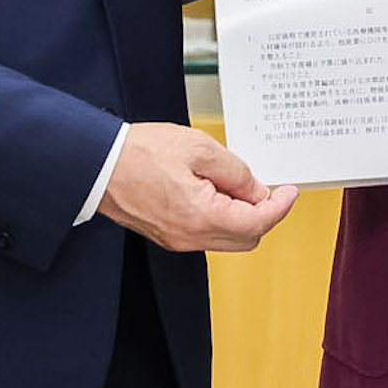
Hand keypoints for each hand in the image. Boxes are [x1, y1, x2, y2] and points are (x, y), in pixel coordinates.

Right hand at [100, 122, 299, 251]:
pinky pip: (206, 234)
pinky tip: (213, 191)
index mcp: (201, 216)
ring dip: (241, 216)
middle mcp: (189, 237)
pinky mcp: (167, 234)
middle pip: (246, 238)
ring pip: (227, 239)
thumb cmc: (139, 153)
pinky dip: (220, 217)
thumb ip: (235, 172)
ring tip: (232, 182)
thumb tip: (257, 190)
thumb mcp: (199, 148)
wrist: (97, 164)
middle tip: (263, 186)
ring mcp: (177, 239)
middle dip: (262, 213)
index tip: (289, 192)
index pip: (257, 223)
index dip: (280, 207)